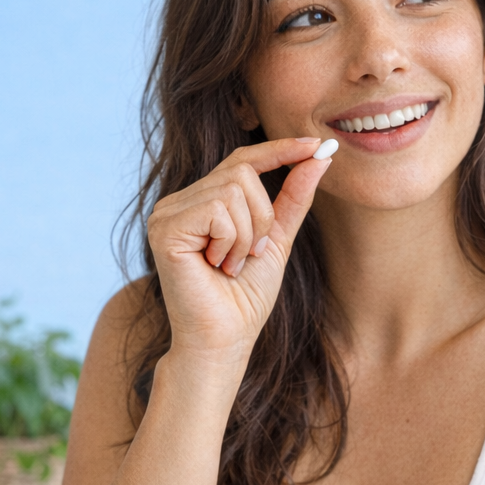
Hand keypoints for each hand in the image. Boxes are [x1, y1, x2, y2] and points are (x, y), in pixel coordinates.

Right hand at [147, 137, 331, 365]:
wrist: (226, 339)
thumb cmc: (245, 299)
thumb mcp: (277, 240)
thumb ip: (293, 198)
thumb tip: (319, 157)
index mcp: (202, 202)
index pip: (242, 161)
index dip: (280, 150)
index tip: (317, 145)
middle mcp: (180, 201)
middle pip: (242, 172)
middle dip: (262, 218)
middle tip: (251, 257)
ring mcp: (167, 212)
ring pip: (233, 190)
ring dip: (248, 235)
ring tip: (231, 266)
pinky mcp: (164, 227)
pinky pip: (218, 209)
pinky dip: (232, 242)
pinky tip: (217, 267)